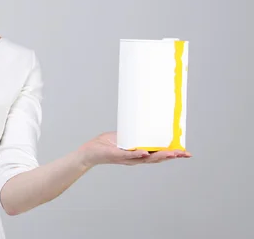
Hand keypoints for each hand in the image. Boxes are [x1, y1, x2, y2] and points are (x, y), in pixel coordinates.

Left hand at [77, 131, 191, 167]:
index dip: (172, 154)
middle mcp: (135, 158)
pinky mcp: (116, 155)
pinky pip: (127, 155)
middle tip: (184, 154)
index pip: (158, 155)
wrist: (89, 152)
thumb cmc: (105, 144)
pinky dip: (136, 154)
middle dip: (170, 156)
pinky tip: (144, 152)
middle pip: (156, 158)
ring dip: (158, 156)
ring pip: (145, 159)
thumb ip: (133, 131)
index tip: (186, 153)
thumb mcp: (123, 136)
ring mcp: (126, 158)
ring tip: (171, 153)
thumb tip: (144, 116)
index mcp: (138, 154)